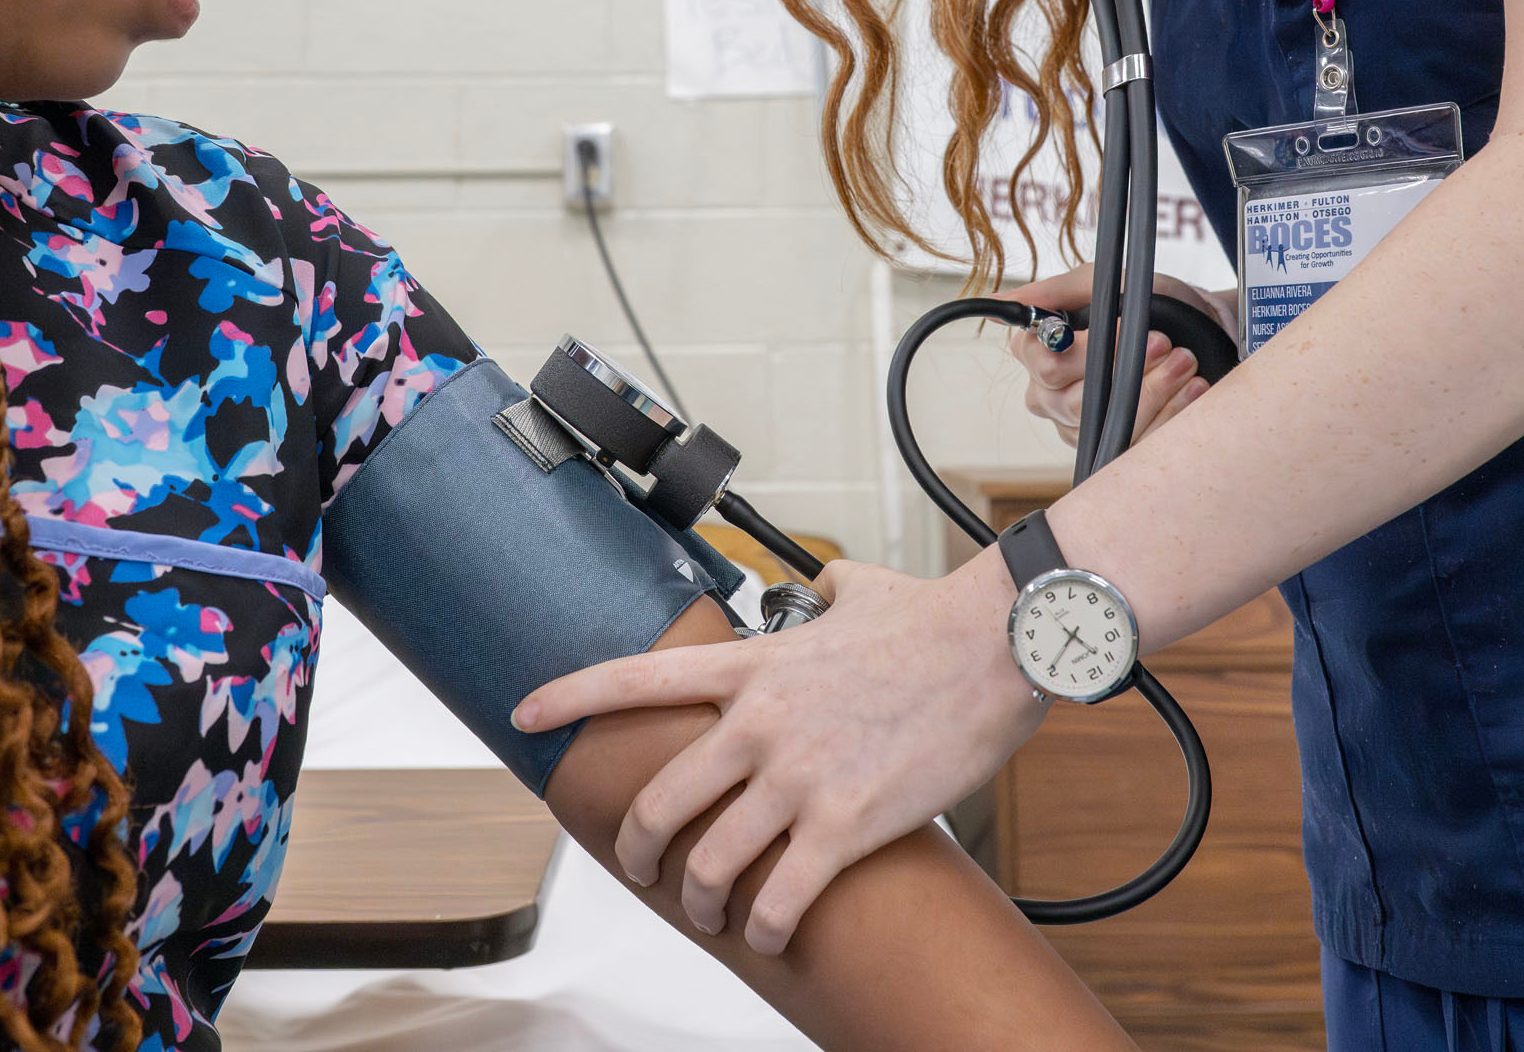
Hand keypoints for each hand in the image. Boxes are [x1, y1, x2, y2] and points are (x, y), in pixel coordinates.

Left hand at [513, 554, 1045, 955]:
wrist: (999, 644)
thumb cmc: (938, 619)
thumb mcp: (862, 589)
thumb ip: (825, 591)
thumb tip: (825, 587)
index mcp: (755, 666)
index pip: (636, 678)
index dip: (569, 696)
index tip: (524, 714)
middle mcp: (760, 723)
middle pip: (661, 799)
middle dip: (638, 847)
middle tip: (643, 868)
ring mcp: (799, 776)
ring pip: (710, 861)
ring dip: (699, 899)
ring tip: (709, 913)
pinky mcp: (846, 823)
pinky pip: (781, 897)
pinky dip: (767, 927)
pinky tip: (770, 935)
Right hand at [1001, 265, 1235, 447]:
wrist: (1196, 329)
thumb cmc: (1144, 304)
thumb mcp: (1102, 284)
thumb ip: (1055, 292)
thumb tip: (1008, 300)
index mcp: (1038, 354)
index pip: (1045, 366)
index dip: (1084, 351)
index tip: (1121, 327)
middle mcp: (1050, 395)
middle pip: (1075, 401)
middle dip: (1125, 369)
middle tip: (1161, 343)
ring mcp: (1080, 427)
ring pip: (1110, 423)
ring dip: (1154, 389)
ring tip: (1183, 361)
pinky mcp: (1113, 446)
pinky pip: (1138, 443)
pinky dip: (1171, 413)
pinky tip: (1190, 388)